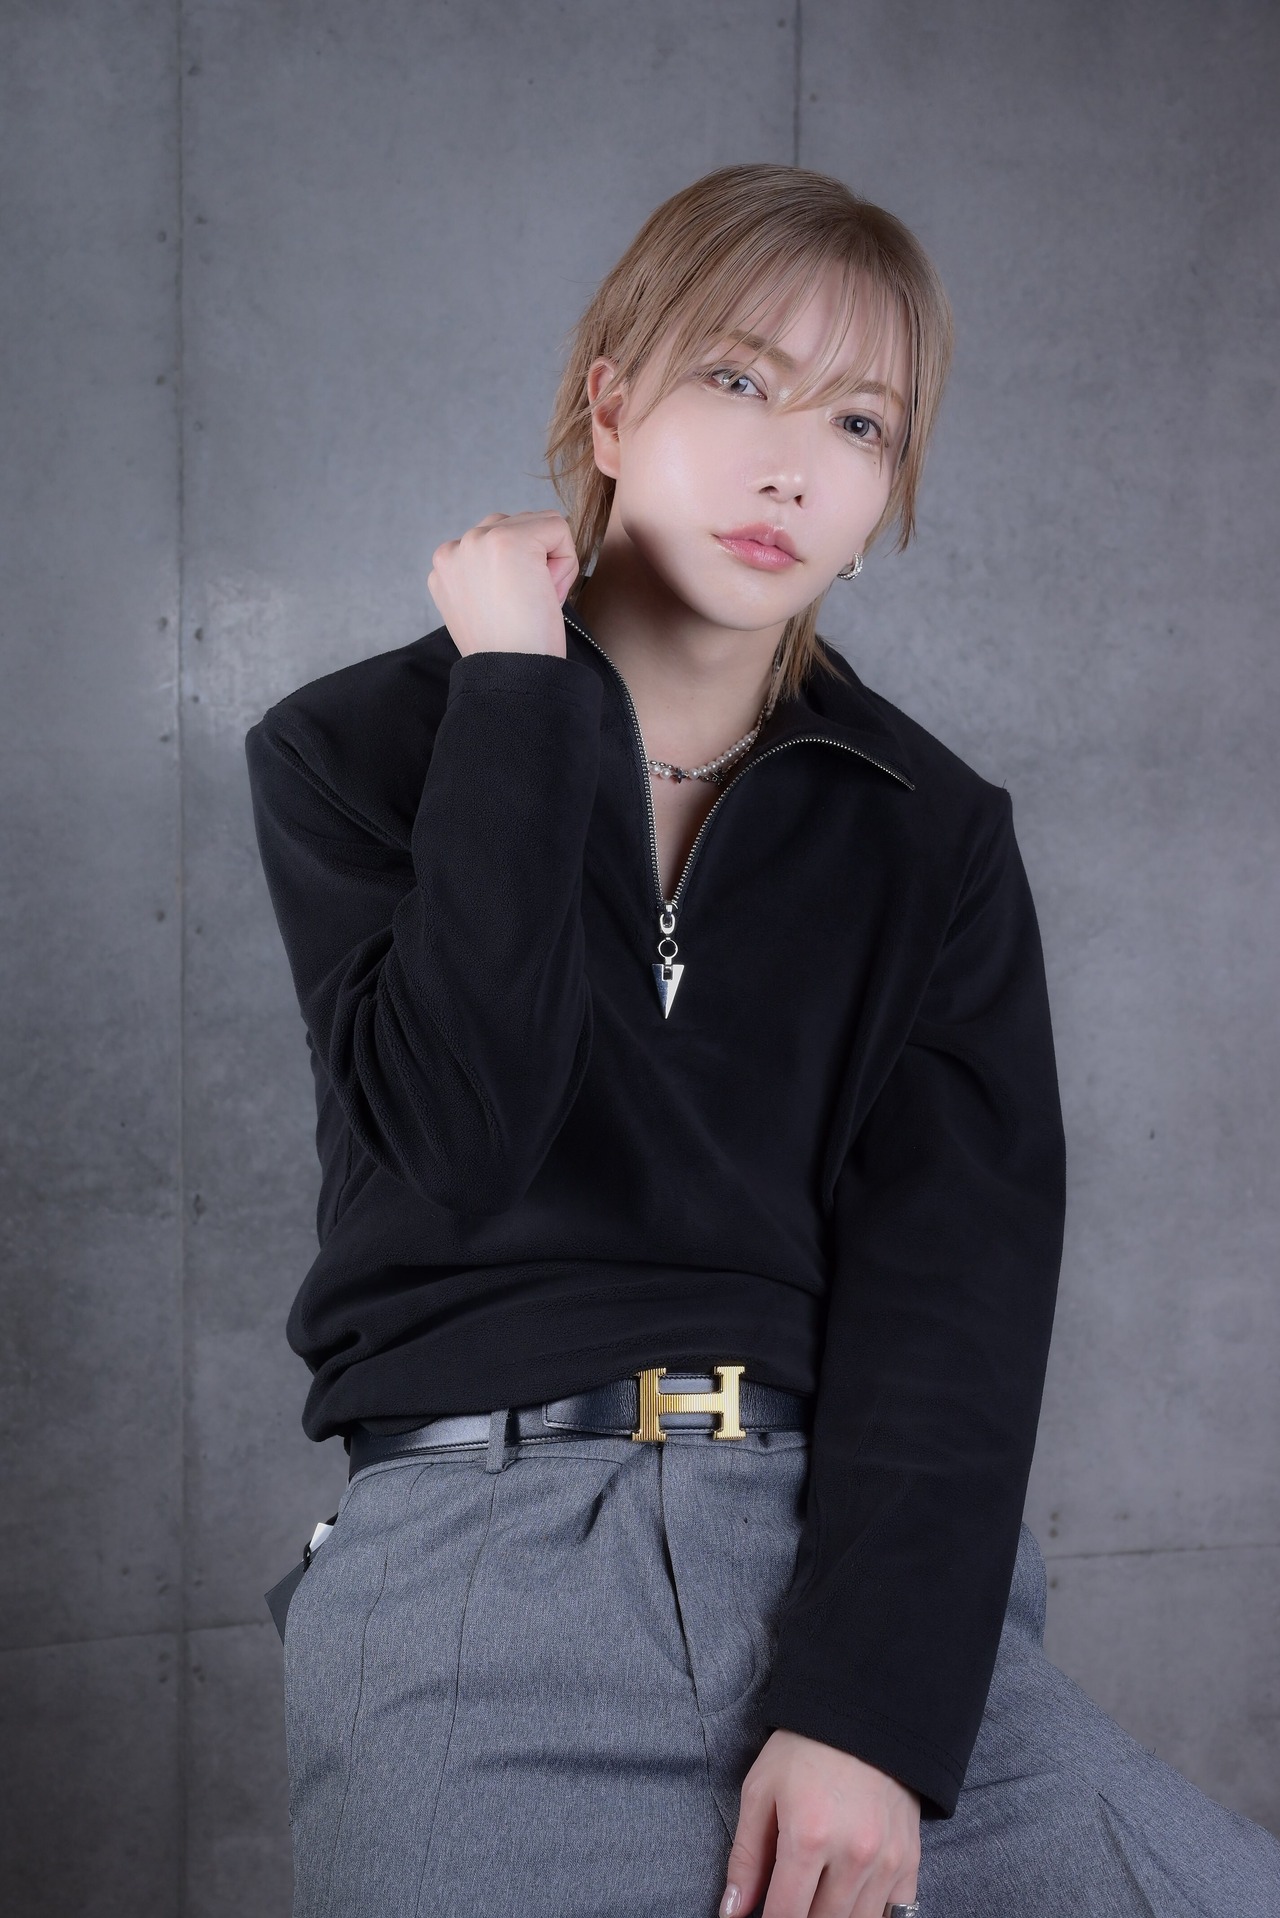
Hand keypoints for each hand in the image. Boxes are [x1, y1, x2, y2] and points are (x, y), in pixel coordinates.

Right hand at [427, 509, 580, 658]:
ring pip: (539, 525)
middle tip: (527, 608)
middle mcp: (454, 548)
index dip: (520, 573)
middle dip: (535, 563)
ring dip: (550, 561)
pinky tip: (546, 594)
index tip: (514, 611)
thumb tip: (519, 558)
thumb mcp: (484, 608)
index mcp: (446, 566)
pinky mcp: (507, 539)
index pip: (497, 542)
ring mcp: (476, 541)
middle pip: (518, 527)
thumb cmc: (511, 653)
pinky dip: (566, 561)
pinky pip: (558, 527)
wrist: (515, 677)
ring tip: (535, 601)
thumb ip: (488, 576)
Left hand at [720, 1730, 920, 1917]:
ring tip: (817, 1897)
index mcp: (808, 1838)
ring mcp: (887, 1862)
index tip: (764, 1917)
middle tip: (791, 1899)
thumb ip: (746, 1858)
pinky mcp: (910, 1861)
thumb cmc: (803, 1750)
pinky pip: (894, 1914)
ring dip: (833, 1917)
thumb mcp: (760, 1792)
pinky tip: (851, 1897)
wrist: (863, 1715)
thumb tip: (732, 1912)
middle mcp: (852, 1856)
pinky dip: (870, 1914)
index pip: (785, 1916)